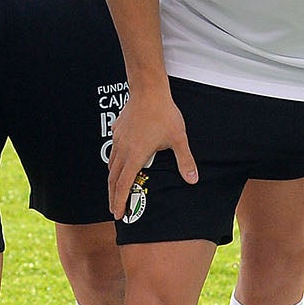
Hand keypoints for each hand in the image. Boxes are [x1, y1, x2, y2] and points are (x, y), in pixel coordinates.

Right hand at [106, 87, 195, 218]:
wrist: (148, 90)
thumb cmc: (164, 114)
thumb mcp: (178, 139)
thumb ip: (185, 161)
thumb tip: (193, 180)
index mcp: (136, 155)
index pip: (123, 185)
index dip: (119, 201)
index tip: (118, 214)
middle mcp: (123, 150)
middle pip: (113, 179)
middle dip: (113, 197)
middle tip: (115, 210)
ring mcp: (118, 140)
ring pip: (111, 166)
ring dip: (112, 181)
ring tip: (116, 191)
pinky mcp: (117, 131)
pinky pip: (113, 152)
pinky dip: (114, 164)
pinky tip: (119, 164)